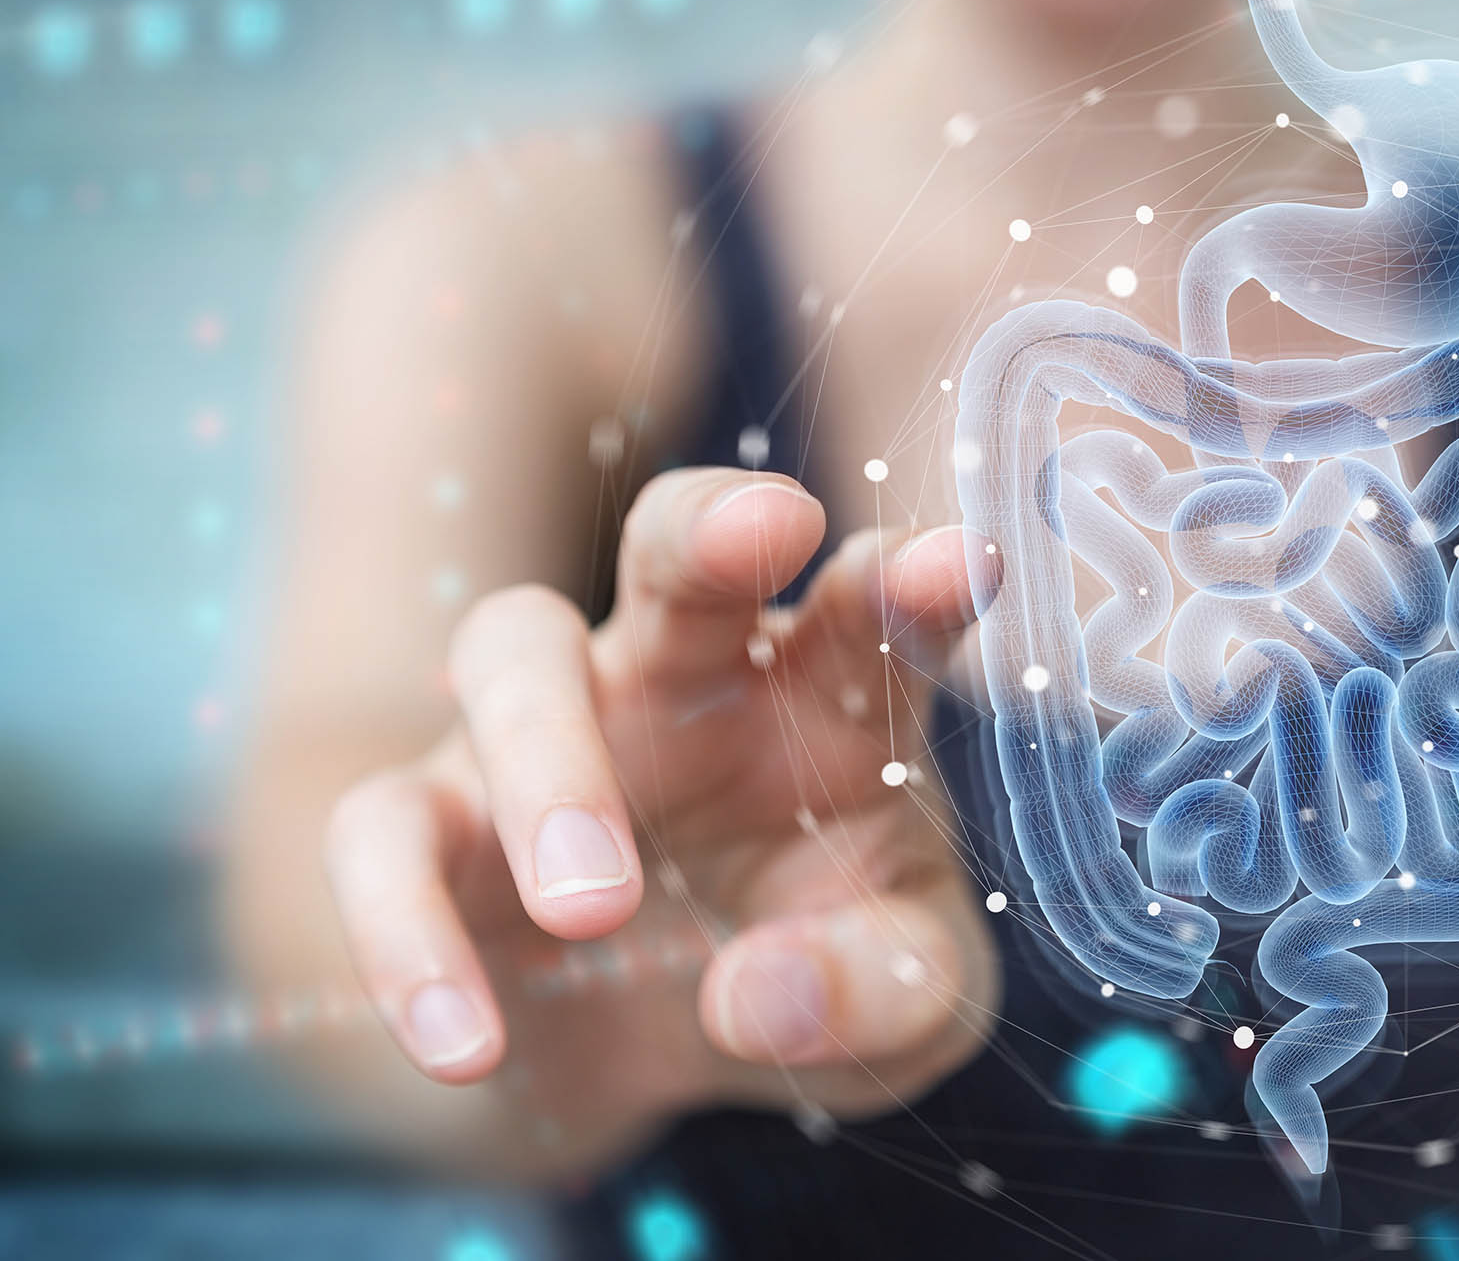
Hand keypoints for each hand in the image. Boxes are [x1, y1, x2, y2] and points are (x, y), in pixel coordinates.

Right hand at [320, 467, 995, 1131]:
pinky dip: (405, 933)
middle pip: (681, 544)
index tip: (962, 565)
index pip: (877, 611)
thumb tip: (761, 994)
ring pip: (514, 650)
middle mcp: (688, 676)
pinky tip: (465, 1048)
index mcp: (829, 692)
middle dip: (713, 522)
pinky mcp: (429, 823)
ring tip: (592, 908)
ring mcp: (547, 730)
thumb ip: (884, 992)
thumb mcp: (900, 1005)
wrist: (646, 1054)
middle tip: (764, 525)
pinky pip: (380, 832)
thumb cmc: (809, 974)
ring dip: (549, 761)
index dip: (915, 582)